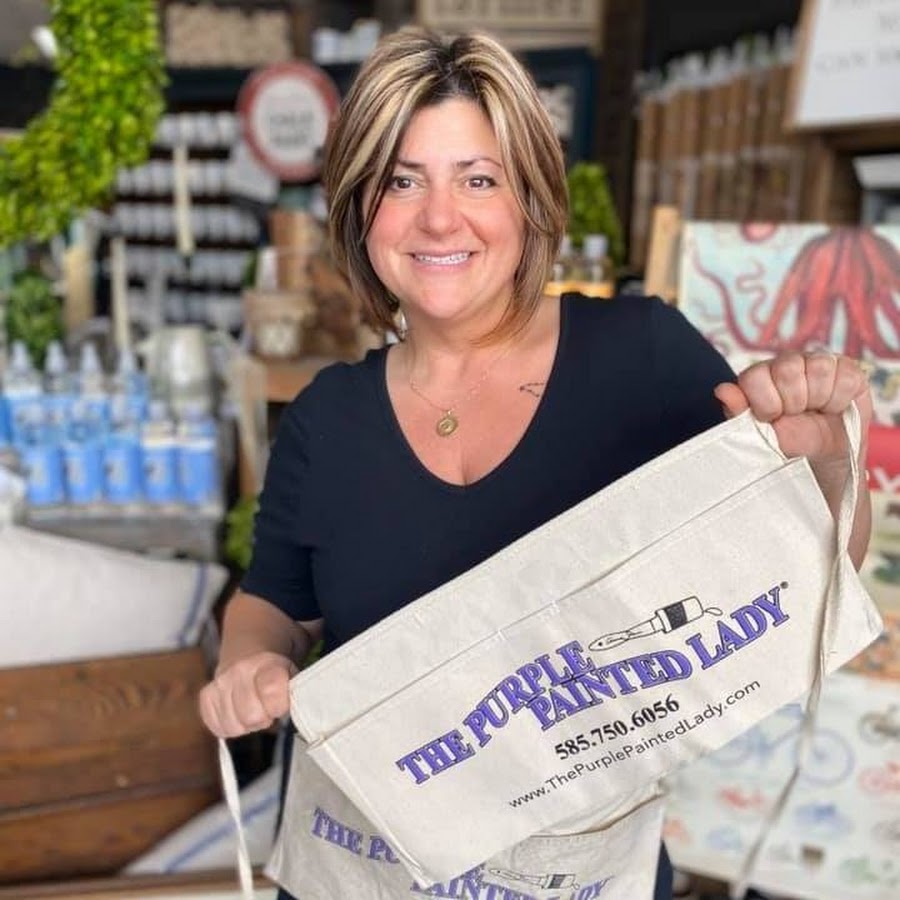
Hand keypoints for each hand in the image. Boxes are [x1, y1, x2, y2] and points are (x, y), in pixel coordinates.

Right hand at [198, 651, 296, 738]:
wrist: (250, 650)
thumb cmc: (276, 669)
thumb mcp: (293, 672)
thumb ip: (297, 691)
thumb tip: (302, 711)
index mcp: (266, 664)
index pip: (271, 693)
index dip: (279, 706)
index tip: (282, 704)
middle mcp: (239, 671)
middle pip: (251, 717)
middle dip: (264, 718)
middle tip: (268, 708)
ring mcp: (219, 683)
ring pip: (233, 726)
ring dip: (246, 724)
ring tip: (254, 708)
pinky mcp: (206, 697)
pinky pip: (217, 728)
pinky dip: (230, 726)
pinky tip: (238, 712)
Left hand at [713, 351, 871, 465]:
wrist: (823, 458)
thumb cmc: (785, 444)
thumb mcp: (759, 436)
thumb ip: (739, 413)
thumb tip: (722, 390)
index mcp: (758, 377)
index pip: (755, 376)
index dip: (765, 403)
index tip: (771, 418)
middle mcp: (785, 363)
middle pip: (787, 369)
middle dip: (793, 402)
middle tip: (796, 415)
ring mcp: (816, 361)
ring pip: (818, 368)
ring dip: (818, 399)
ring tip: (815, 412)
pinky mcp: (846, 368)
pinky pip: (845, 376)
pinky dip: (840, 399)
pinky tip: (833, 408)